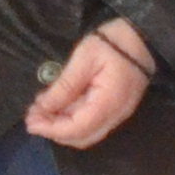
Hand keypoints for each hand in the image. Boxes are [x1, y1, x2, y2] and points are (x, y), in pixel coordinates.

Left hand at [25, 20, 155, 149]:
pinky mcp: (115, 108)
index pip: (77, 128)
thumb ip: (65, 86)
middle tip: (32, 116)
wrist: (143, 37)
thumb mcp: (84, 58)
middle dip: (54, 131)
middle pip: (81, 137)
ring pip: (86, 133)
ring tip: (40, 110)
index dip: (52, 130)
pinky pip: (92, 123)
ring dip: (61, 126)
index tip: (30, 123)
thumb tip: (43, 108)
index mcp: (108, 103)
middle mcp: (115, 115)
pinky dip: (72, 119)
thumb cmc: (112, 43)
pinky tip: (57, 105)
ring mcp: (117, 114)